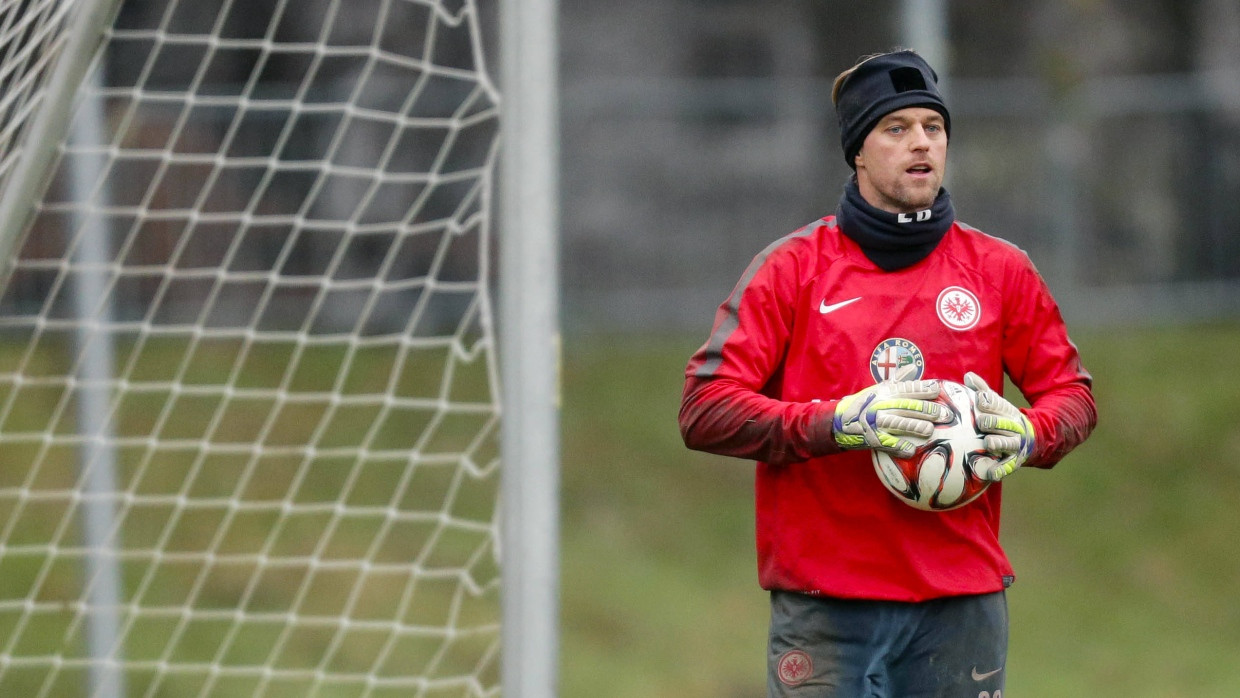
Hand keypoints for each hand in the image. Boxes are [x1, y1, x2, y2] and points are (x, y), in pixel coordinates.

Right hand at [833, 380, 950, 456]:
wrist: (840, 423)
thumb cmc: (864, 404)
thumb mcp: (878, 389)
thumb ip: (898, 380)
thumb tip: (912, 367)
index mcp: (885, 393)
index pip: (907, 389)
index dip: (922, 389)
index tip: (937, 389)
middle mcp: (882, 406)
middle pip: (907, 406)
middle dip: (927, 410)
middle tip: (945, 414)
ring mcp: (877, 423)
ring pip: (899, 424)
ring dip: (914, 426)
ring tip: (929, 430)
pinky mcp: (874, 439)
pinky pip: (888, 444)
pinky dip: (899, 447)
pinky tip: (910, 449)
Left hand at [963, 372, 1034, 480]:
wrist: (1031, 439)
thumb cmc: (1004, 419)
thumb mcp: (998, 404)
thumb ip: (983, 390)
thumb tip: (968, 375)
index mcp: (1006, 412)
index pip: (997, 404)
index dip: (988, 402)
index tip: (979, 399)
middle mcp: (1011, 428)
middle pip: (999, 423)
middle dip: (991, 422)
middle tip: (981, 422)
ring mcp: (1013, 445)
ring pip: (1005, 443)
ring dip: (996, 443)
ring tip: (988, 443)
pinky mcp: (1013, 462)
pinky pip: (1005, 467)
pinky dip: (998, 470)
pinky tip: (989, 473)